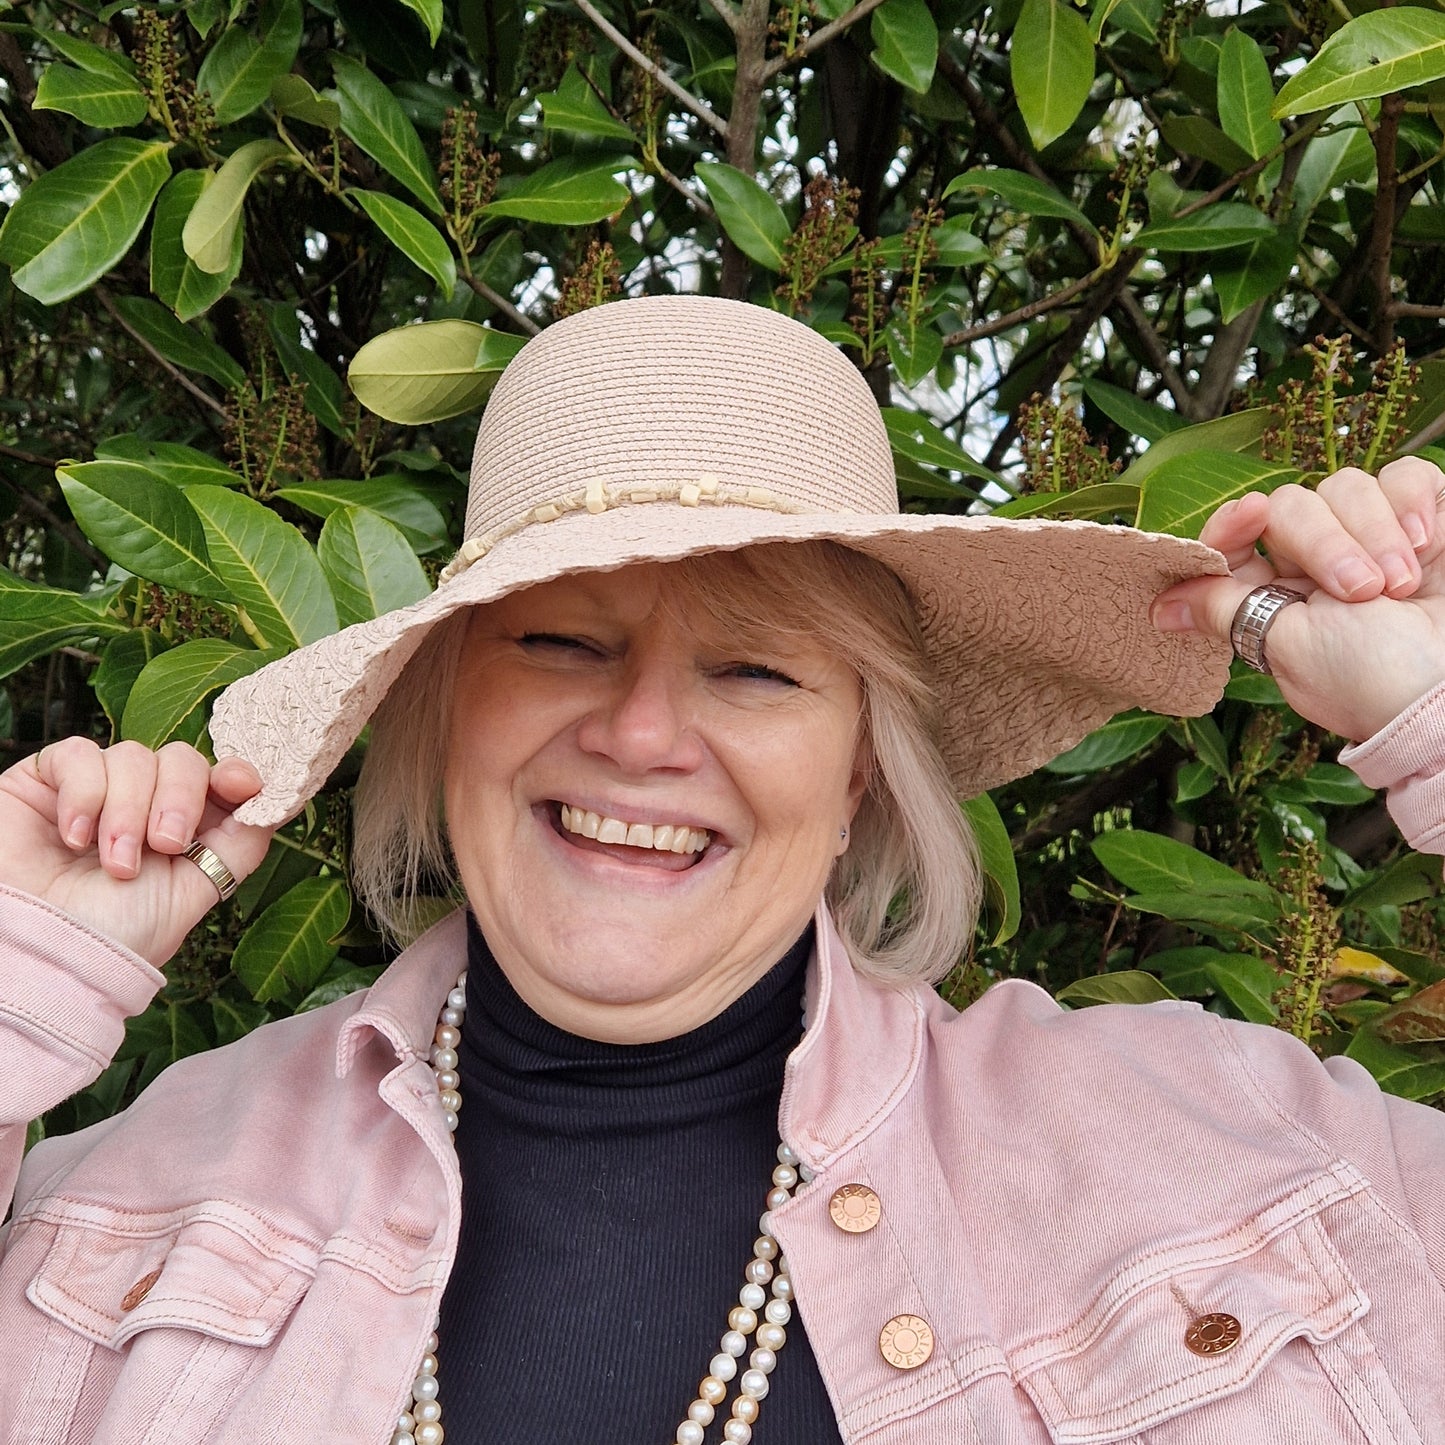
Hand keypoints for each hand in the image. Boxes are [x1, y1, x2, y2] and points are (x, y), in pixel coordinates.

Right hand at [0, 740, 274, 966]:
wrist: (44, 952)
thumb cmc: (114, 935)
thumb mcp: (194, 892)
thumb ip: (238, 846)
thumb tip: (276, 802)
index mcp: (183, 830)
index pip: (217, 779)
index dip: (235, 774)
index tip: (242, 785)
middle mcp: (141, 805)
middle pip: (182, 759)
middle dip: (180, 798)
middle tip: (166, 843)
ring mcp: (94, 791)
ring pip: (133, 756)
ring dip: (128, 810)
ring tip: (114, 861)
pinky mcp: (46, 782)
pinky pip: (79, 754)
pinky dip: (85, 792)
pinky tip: (75, 836)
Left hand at [1152, 457, 1444, 741]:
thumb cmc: (1372, 679)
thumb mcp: (1287, 644)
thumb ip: (1226, 610)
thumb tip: (1160, 608)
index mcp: (1275, 595)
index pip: (1237, 537)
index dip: (1233, 522)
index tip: (1251, 516)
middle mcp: (1319, 561)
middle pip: (1291, 506)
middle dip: (1324, 544)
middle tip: (1360, 592)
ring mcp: (1373, 536)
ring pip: (1346, 486)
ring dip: (1374, 534)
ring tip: (1400, 586)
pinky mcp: (1424, 517)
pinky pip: (1403, 475)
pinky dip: (1412, 504)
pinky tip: (1426, 546)